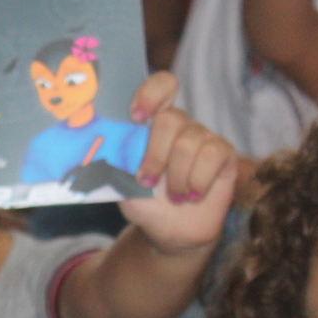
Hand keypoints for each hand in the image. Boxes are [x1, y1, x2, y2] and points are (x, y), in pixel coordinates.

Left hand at [119, 73, 236, 256]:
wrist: (171, 231)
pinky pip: (212, 156)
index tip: (136, 117)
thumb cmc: (144, 202)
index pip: (161, 86)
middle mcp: (181, 125)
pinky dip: (198, 181)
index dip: (151, 93)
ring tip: (174, 197)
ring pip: (189, 143)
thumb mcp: (121, 183)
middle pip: (172, 119)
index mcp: (153, 124)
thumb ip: (113, 162)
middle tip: (147, 182)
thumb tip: (94, 149)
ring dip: (176, 178)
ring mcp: (204, 138)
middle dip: (156, 155)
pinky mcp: (223, 154)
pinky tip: (193, 195)